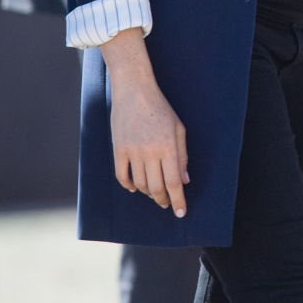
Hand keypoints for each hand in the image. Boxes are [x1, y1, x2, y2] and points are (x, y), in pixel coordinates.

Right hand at [101, 28, 188, 217]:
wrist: (134, 89)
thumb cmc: (160, 108)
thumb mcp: (178, 128)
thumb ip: (182, 155)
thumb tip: (184, 181)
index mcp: (168, 146)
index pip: (173, 183)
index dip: (178, 200)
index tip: (181, 213)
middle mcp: (150, 151)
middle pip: (157, 187)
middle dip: (163, 200)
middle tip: (167, 204)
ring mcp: (132, 151)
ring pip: (141, 184)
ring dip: (148, 193)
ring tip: (154, 193)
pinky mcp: (118, 149)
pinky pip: (122, 176)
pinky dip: (129, 186)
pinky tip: (135, 188)